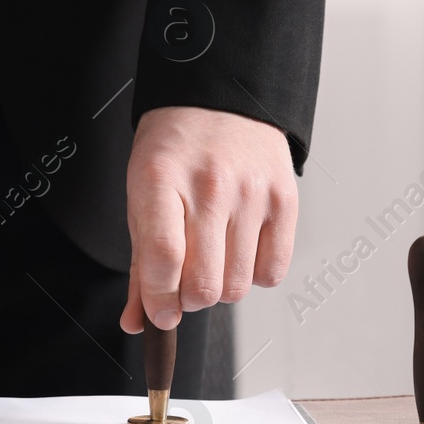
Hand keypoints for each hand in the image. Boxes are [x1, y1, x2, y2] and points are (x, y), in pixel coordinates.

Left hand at [120, 106, 297, 333]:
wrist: (219, 100)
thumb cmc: (173, 153)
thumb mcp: (142, 198)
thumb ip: (141, 265)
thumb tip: (138, 322)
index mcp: (161, 179)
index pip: (163, 259)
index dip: (159, 301)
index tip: (159, 313)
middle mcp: (210, 186)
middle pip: (203, 284)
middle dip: (188, 302)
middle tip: (183, 286)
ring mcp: (252, 192)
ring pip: (238, 287)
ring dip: (220, 291)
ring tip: (211, 263)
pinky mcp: (285, 200)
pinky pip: (273, 272)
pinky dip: (254, 277)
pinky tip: (239, 252)